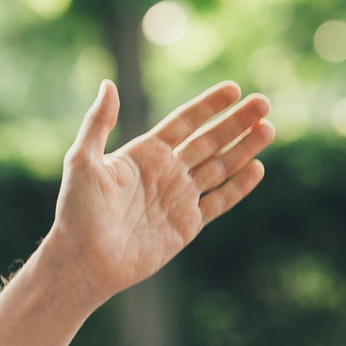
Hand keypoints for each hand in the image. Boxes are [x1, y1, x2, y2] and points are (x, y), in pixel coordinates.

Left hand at [45, 80, 272, 309]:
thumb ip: (98, 123)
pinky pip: (219, 201)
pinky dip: (238, 186)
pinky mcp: (187, 225)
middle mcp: (165, 171)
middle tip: (264, 103)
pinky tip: (257, 168)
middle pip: (209, 140)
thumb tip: (109, 84)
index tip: (234, 89)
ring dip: (244, 148)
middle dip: (236, 122)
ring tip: (268, 129)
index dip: (209, 105)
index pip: (184, 122)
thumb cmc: (77, 210)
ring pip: (219, 167)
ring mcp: (178, 197)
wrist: (84, 260)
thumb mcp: (82, 160)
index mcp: (144, 152)